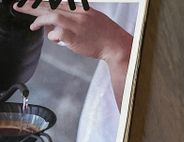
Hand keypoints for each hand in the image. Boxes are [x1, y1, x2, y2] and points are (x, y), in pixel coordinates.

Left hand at [14, 1, 131, 63]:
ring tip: (33, 26)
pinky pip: (57, 34)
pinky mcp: (74, 37)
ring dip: (39, 21)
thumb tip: (58, 23)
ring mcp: (75, 25)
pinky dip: (54, 37)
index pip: (55, 2)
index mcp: (80, 9)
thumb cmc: (105, 35)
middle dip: (31, 5)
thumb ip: (75, 19)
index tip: (28, 2)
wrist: (116, 45)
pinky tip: (56, 40)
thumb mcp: (91, 20)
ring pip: (51, 17)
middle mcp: (76, 14)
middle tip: (18, 6)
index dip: (39, 1)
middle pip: (49, 6)